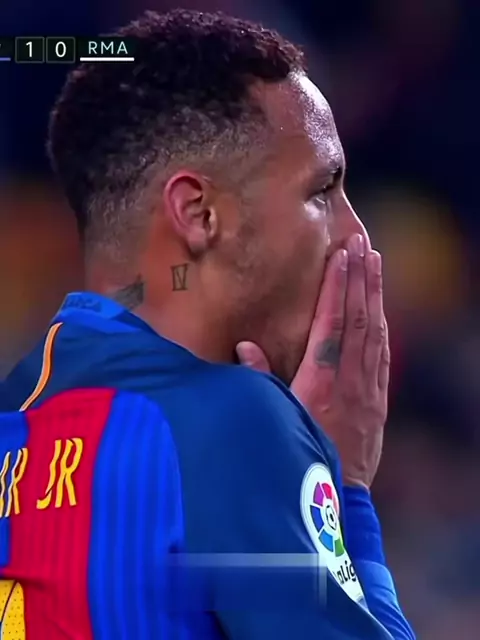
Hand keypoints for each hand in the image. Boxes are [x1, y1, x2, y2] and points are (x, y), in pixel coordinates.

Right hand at [236, 234, 389, 488]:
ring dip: (374, 294)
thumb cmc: (299, 451)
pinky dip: (381, 324)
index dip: (337, 287)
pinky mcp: (378, 396)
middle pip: (357, 319)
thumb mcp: (275, 417)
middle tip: (361, 243)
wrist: (339, 490)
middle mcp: (348, 378)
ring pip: (374, 331)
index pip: (331, 323)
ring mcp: (368, 386)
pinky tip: (379, 306)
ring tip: (374, 261)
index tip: (341, 256)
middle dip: (359, 278)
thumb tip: (244, 346)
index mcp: (321, 380)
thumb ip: (260, 380)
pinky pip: (382, 352)